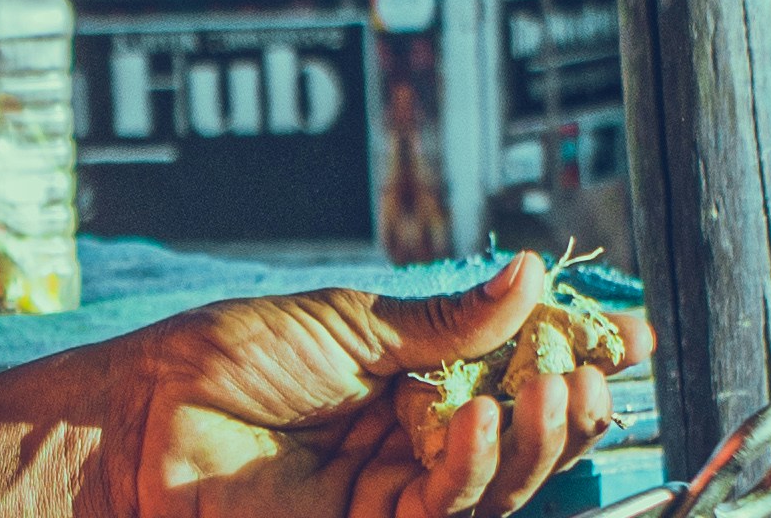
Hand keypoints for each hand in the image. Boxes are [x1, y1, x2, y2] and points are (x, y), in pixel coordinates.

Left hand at [0, 253, 650, 517]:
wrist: (142, 415)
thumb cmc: (224, 358)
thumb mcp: (350, 322)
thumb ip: (447, 322)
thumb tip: (532, 275)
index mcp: (413, 381)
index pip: (515, 375)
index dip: (574, 358)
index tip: (628, 335)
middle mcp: (413, 439)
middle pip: (521, 439)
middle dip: (571, 408)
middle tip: (596, 370)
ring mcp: (392, 491)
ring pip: (496, 485)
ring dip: (536, 441)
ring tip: (554, 387)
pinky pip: (441, 512)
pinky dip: (473, 471)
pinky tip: (482, 422)